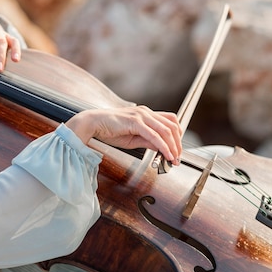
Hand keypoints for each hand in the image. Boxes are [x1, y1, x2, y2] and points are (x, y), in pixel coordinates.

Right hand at [65, 106, 181, 164]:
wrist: (93, 124)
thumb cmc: (109, 130)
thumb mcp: (133, 138)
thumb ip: (148, 141)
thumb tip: (162, 148)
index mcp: (146, 114)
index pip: (170, 121)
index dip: (178, 135)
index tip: (177, 149)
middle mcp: (146, 112)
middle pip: (172, 126)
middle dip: (178, 143)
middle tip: (178, 157)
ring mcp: (141, 116)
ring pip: (166, 130)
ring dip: (173, 146)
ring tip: (174, 159)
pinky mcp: (135, 122)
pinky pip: (154, 135)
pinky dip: (163, 146)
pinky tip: (167, 155)